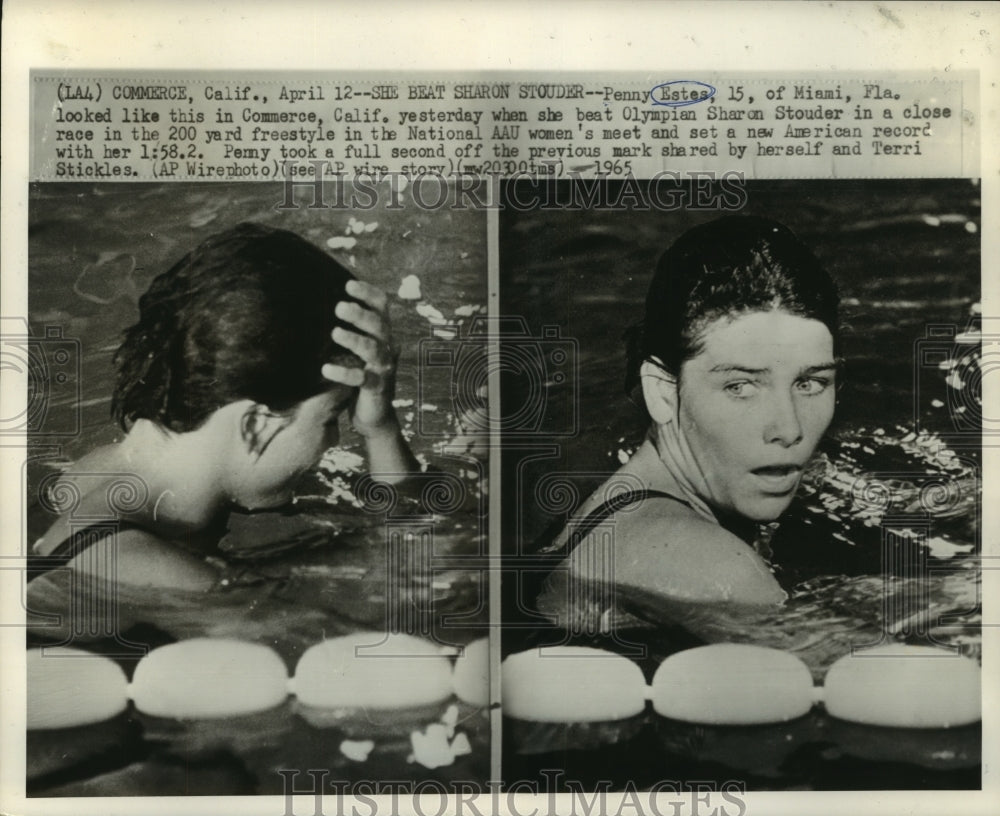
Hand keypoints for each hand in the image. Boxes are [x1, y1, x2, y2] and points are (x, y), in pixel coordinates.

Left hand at [322, 279, 399, 437]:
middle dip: (360, 314)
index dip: (368, 294)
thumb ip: (348, 329)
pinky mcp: (376, 388)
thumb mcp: (356, 349)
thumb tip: (317, 304)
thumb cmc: (360, 376)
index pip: (382, 307)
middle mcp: (387, 348)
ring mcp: (383, 368)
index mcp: (382, 334)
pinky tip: (326, 369)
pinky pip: (362, 379)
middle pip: (379, 325)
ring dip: (355, 339)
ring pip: (373, 349)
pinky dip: (345, 373)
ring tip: (335, 332)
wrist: (374, 415)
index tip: (348, 285)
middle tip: (339, 306)